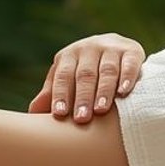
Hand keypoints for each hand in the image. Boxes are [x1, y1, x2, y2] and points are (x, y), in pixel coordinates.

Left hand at [28, 32, 144, 124]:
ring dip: (104, 90)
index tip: (59, 114)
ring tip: (101, 110)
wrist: (117, 47)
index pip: (63, 76)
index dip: (60, 94)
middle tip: (81, 118)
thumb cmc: (86, 71)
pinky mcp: (132, 51)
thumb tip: (32, 112)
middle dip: (82, 97)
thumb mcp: (68, 78)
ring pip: (107, 70)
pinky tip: (123, 92)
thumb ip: (53, 93)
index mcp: (69, 55)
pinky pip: (129, 64)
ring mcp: (111, 48)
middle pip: (84, 75)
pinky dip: (127, 77)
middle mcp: (89, 48)